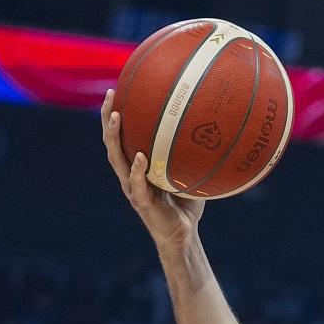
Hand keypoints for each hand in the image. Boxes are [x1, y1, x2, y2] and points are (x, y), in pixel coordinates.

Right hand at [101, 89, 203, 253]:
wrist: (184, 235)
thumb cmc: (187, 203)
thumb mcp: (190, 173)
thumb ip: (193, 154)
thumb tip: (215, 126)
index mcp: (137, 165)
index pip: (123, 135)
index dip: (117, 113)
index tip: (120, 88)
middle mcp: (129, 173)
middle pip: (112, 140)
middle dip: (108, 116)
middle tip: (112, 94)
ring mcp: (133, 187)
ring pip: (116, 158)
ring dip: (114, 137)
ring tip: (116, 117)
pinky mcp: (142, 202)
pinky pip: (137, 184)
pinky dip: (137, 170)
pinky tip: (139, 157)